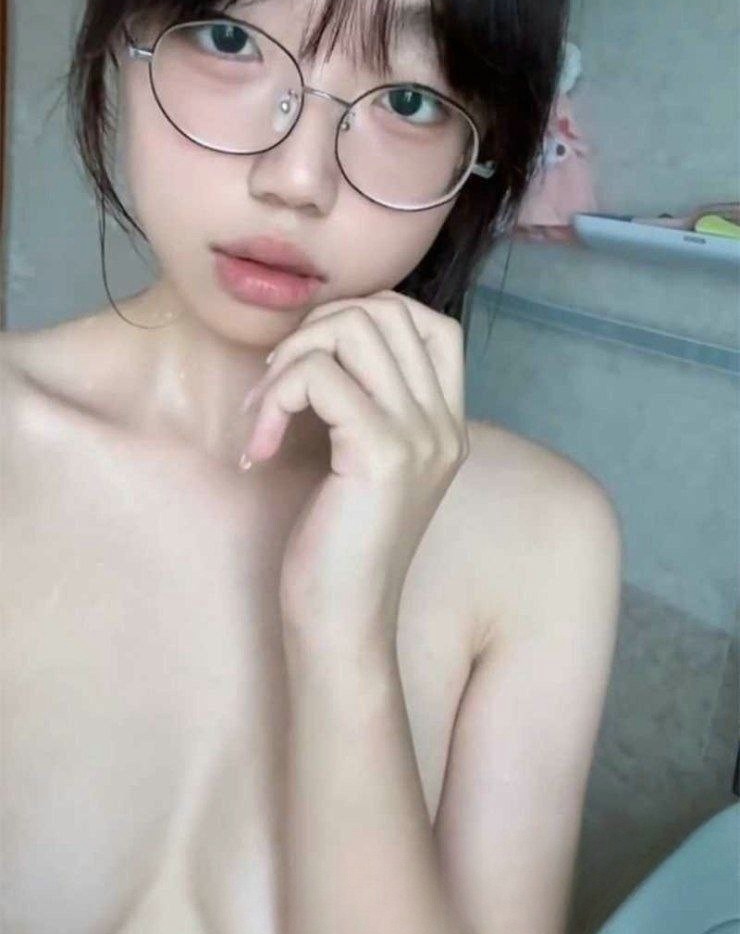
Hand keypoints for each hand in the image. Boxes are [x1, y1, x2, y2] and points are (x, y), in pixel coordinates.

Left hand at [239, 290, 469, 650]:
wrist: (342, 622)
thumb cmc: (338, 547)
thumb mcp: (364, 463)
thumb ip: (367, 403)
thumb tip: (320, 337)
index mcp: (447, 423)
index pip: (430, 321)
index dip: (366, 315)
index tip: (315, 361)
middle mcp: (444, 423)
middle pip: (386, 311)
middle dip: (314, 329)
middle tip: (276, 384)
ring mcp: (420, 435)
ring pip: (350, 331)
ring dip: (288, 359)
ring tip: (263, 412)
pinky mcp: (381, 452)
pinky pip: (317, 377)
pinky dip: (272, 398)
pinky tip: (259, 446)